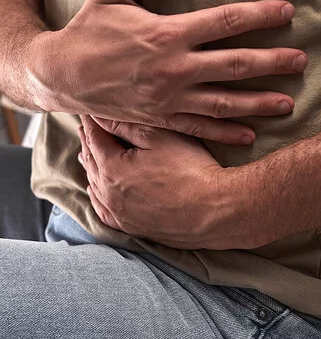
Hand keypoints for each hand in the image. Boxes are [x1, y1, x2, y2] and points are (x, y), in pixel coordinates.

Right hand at [29, 0, 306, 144]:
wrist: (64, 75)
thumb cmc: (89, 30)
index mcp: (166, 33)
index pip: (225, 21)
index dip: (259, 15)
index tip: (286, 13)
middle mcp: (174, 68)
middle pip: (234, 65)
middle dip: (271, 62)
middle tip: (301, 61)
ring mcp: (169, 98)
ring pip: (223, 102)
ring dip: (258, 102)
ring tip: (288, 103)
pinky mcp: (161, 118)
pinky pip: (199, 128)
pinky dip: (225, 133)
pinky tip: (249, 135)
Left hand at [78, 115, 245, 249]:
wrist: (216, 211)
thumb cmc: (191, 170)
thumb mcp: (160, 138)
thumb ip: (126, 125)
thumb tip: (100, 116)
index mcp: (113, 168)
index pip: (94, 138)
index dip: (91, 121)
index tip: (89, 109)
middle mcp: (110, 194)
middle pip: (91, 162)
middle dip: (89, 142)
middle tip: (87, 127)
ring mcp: (120, 214)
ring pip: (96, 187)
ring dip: (91, 168)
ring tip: (88, 154)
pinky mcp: (133, 228)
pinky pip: (104, 212)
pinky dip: (97, 198)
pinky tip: (97, 191)